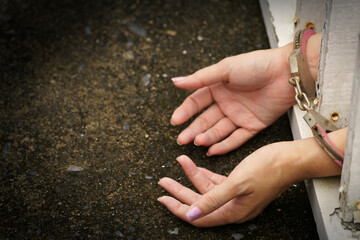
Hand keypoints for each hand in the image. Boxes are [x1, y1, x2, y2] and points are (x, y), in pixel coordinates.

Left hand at [158, 143, 298, 226]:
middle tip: (163, 182)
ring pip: (207, 189)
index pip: (198, 215)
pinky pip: (216, 182)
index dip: (178, 208)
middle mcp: (232, 207)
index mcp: (232, 212)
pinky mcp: (239, 184)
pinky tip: (195, 166)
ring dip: (191, 177)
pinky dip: (205, 174)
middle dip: (179, 191)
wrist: (290, 159)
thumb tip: (192, 214)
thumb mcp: (237, 184)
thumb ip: (213, 200)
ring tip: (178, 162)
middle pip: (199, 202)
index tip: (162, 199)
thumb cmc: (268, 169)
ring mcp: (236, 196)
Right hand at [171, 44, 294, 155]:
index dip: (185, 111)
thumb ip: (200, 78)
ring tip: (197, 142)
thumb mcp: (225, 69)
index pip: (196, 102)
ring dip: (207, 137)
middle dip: (193, 129)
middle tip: (182, 139)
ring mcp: (239, 115)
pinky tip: (212, 150)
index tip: (175, 121)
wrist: (287, 73)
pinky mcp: (253, 125)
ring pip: (219, 130)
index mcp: (218, 87)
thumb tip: (176, 81)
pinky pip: (237, 138)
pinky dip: (225, 145)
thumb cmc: (256, 65)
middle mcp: (227, 102)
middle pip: (206, 119)